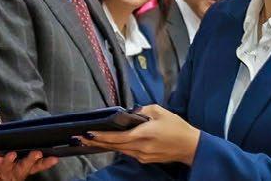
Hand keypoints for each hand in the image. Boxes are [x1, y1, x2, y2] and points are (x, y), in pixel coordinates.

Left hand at [0, 150, 57, 180]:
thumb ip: (3, 147)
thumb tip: (11, 141)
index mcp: (15, 167)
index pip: (32, 165)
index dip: (42, 162)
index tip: (52, 158)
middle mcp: (11, 175)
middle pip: (24, 169)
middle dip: (31, 161)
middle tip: (36, 153)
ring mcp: (2, 180)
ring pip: (11, 173)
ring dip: (11, 162)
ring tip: (11, 155)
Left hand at [77, 105, 200, 164]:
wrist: (190, 146)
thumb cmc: (177, 127)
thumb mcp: (161, 111)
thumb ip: (143, 109)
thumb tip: (131, 112)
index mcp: (144, 134)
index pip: (117, 137)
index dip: (102, 137)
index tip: (89, 134)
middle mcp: (141, 147)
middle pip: (114, 146)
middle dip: (97, 142)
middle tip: (80, 138)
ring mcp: (142, 156)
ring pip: (120, 150)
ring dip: (105, 145)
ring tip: (90, 140)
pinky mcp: (145, 159)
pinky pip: (128, 152)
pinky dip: (118, 147)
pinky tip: (110, 143)